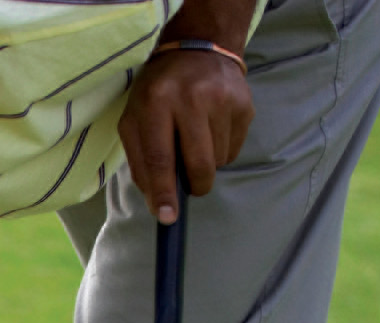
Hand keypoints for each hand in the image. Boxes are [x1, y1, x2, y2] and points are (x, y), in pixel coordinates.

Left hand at [120, 39, 254, 224]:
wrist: (199, 48)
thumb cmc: (158, 91)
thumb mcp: (135, 118)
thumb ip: (140, 162)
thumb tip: (158, 204)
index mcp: (157, 101)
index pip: (160, 157)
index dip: (164, 191)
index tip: (167, 217)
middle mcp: (192, 97)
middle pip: (198, 164)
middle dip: (194, 186)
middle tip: (190, 186)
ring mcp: (223, 99)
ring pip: (219, 161)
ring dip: (207, 163)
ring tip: (196, 138)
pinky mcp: (244, 104)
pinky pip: (234, 149)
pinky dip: (221, 150)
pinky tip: (212, 128)